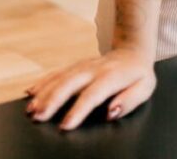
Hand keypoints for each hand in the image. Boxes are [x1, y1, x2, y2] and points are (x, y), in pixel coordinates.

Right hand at [25, 47, 155, 130]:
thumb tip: (111, 112)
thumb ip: (129, 100)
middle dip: (53, 100)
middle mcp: (94, 68)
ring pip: (60, 77)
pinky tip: (31, 92)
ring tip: (31, 109)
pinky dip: (43, 82)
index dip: (78, 110)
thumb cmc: (139, 74)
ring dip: (44, 92)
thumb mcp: (145, 87)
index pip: (92, 94)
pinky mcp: (76, 65)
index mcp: (112, 76)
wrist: (133, 50)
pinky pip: (58, 72)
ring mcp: (83, 65)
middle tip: (38, 116)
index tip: (65, 125)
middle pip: (70, 83)